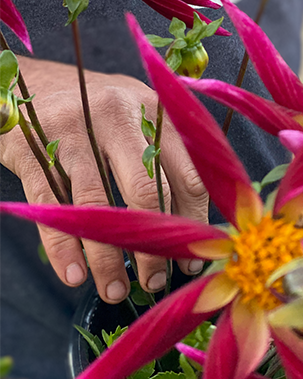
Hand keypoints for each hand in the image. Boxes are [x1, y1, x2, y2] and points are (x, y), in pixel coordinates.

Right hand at [0, 57, 208, 301]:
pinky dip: (65, 248)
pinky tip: (75, 276)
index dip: (193, 221)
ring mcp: (73, 132)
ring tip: (116, 292)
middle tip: (156, 281)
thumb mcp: (138, 117)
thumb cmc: (98, 112)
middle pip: (147, 190)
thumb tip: (192, 223)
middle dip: (155, 247)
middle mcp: (117, 115)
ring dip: (109, 259)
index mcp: (153, 109)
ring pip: (98, 206)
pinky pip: (53, 208)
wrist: (34, 87)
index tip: (191, 255)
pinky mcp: (34, 150)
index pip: (187, 173)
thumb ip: (166, 155)